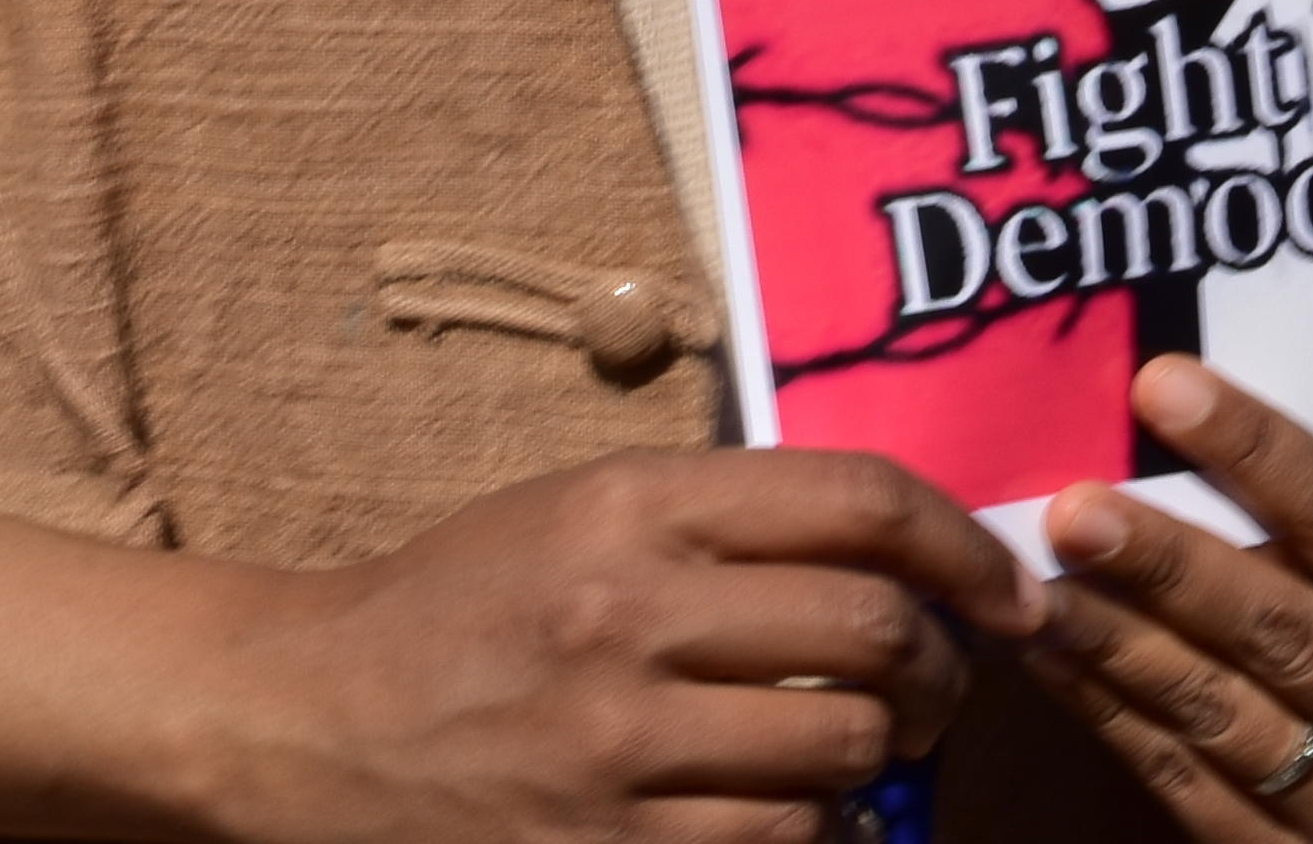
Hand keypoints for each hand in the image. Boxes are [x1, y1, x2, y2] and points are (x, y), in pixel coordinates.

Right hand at [187, 446, 1039, 843]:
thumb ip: (730, 518)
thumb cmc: (461, 605)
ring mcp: (613, 744)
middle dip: (942, 669)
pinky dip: (816, 840)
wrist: (301, 717)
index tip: (1011, 591)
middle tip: (942, 687)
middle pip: (874, 633)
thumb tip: (902, 549)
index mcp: (635, 503)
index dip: (966, 548)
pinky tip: (796, 822)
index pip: (861, 502)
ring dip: (879, 765)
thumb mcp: (585, 509)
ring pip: (842, 756)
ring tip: (859, 755)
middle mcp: (630, 612)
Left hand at [1024, 359, 1312, 840]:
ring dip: (1119, 645)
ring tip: (1041, 588)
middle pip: (1287, 629)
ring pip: (1224, 713)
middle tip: (1076, 512)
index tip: (1161, 389)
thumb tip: (1165, 411)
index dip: (1258, 449)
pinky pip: (1187, 783)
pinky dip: (1111, 716)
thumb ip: (1305, 521)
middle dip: (1170, 564)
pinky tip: (1055, 660)